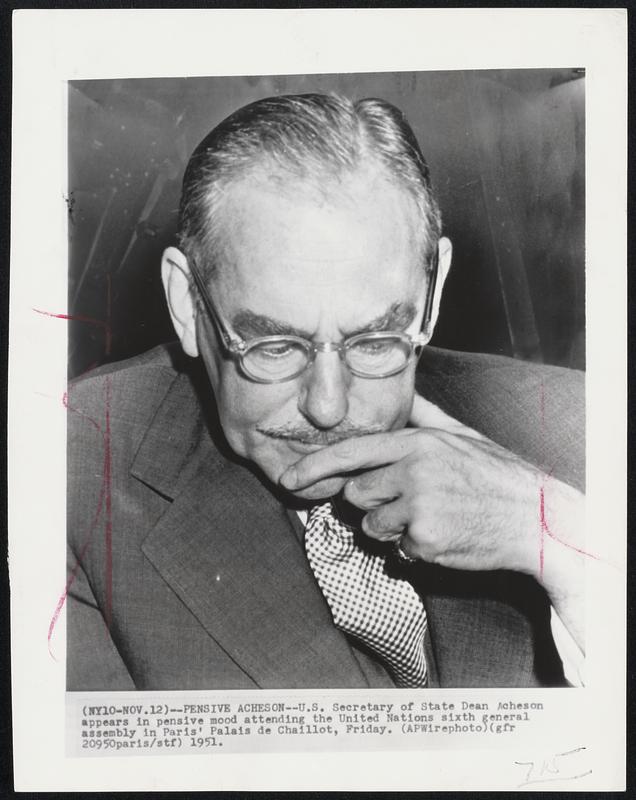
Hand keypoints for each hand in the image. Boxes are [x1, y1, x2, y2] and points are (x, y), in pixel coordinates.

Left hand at [282, 395, 545, 576]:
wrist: (536, 518)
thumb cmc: (496, 476)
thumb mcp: (460, 435)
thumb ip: (424, 415)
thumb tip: (402, 394)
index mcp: (417, 442)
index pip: (351, 452)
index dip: (314, 467)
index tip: (287, 478)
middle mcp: (412, 470)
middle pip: (356, 493)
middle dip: (372, 502)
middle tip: (409, 501)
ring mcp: (417, 506)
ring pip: (371, 526)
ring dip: (391, 529)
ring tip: (431, 518)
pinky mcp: (423, 539)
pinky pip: (397, 550)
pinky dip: (414, 549)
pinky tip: (443, 536)